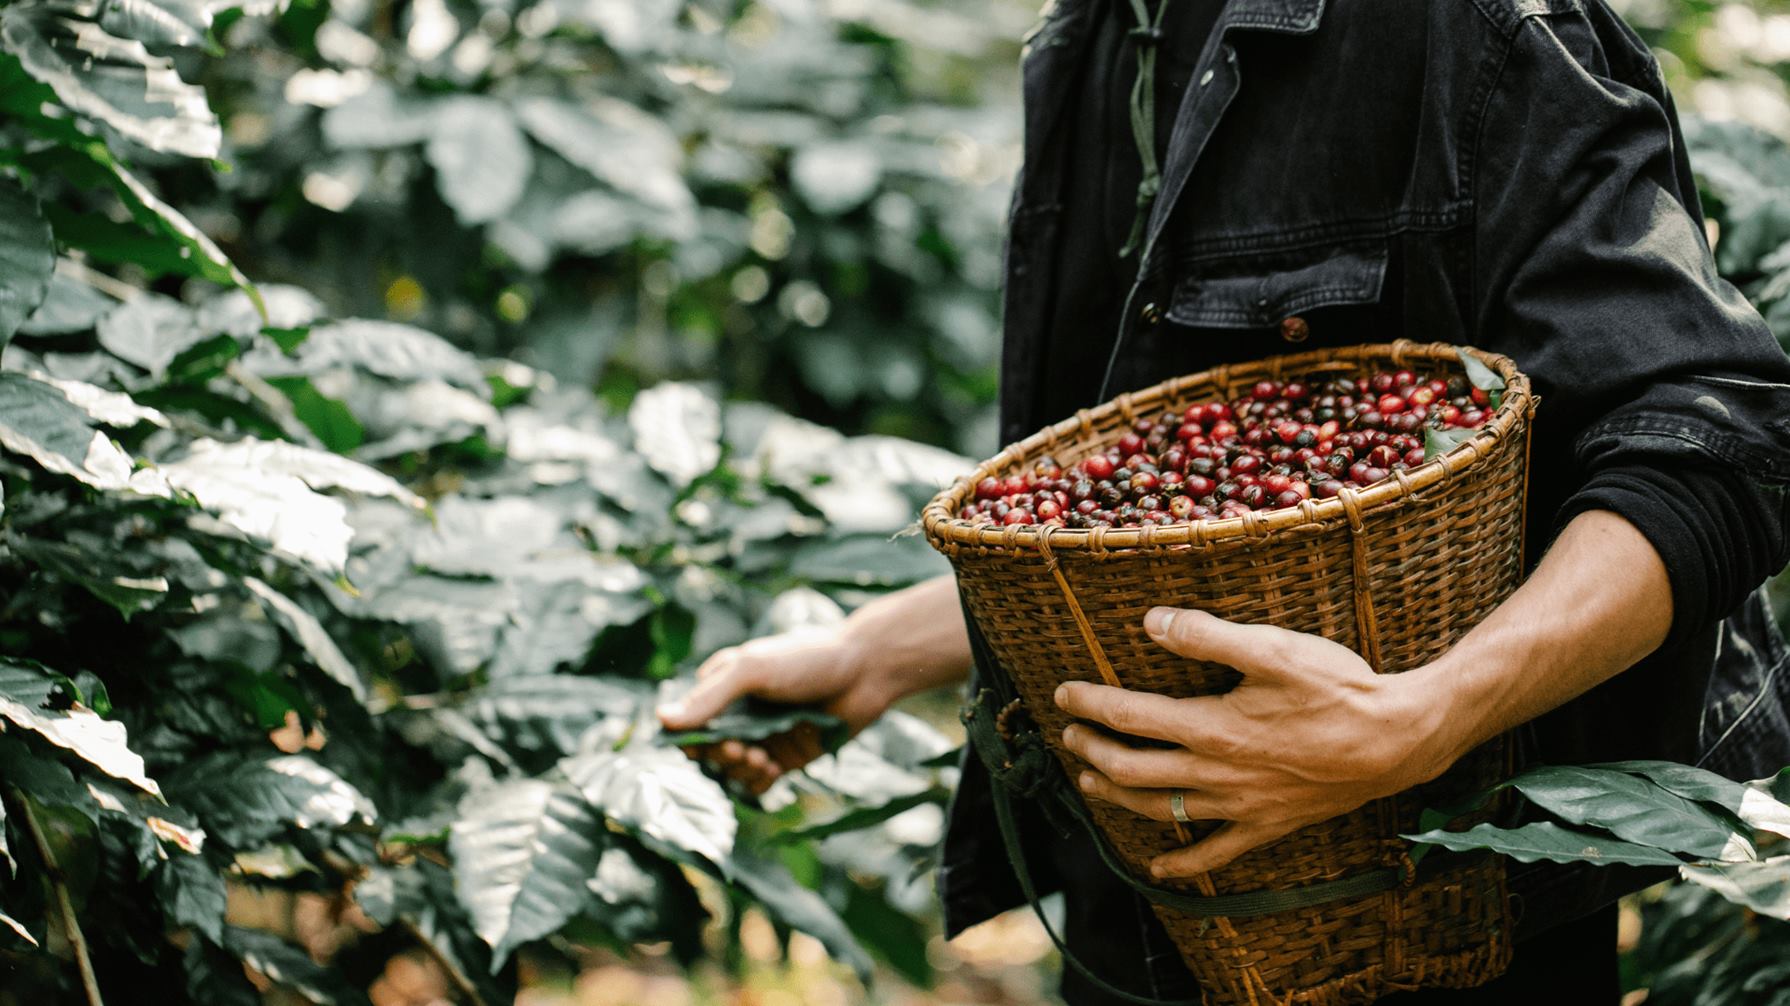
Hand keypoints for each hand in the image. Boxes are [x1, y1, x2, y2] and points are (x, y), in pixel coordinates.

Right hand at [656, 626, 894, 794]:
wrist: (866, 669)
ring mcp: (764, 736)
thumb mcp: (753, 668)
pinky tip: (773, 769)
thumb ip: (710, 697)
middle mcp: (741, 714)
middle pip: (710, 751)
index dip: (691, 739)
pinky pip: (761, 782)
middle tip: (743, 750)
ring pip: (734, 769)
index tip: (705, 744)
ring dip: (740, 771)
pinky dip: (760, 782)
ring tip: (762, 759)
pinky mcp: (788, 756)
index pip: (689, 722)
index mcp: (724, 687)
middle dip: (721, 756)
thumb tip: (662, 719)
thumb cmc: (806, 658)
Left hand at [1055, 607, 1455, 878]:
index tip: (1063, 694)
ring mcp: (1241, 806)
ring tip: (1090, 784)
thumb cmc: (1337, 689)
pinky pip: (1215, 855)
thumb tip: (1151, 621)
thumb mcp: (1272, 648)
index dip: (1091, 704)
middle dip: (1093, 752)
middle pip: (1134, 768)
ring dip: (1118, 797)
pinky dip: (1181, 864)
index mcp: (1212, 727)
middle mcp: (1218, 773)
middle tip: (1069, 737)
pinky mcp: (1268, 825)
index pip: (1131, 716)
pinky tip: (1158, 867)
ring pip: (1162, 810)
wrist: (1396, 741)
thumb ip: (1207, 635)